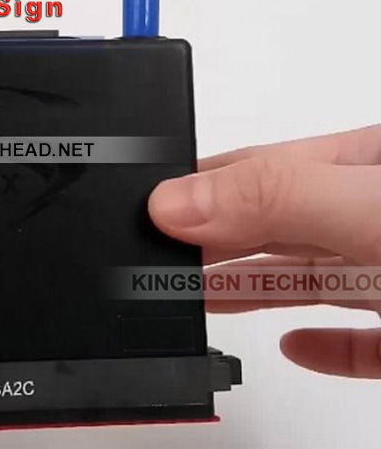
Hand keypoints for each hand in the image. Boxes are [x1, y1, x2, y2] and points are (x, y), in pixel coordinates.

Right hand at [149, 125, 380, 378]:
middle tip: (158, 265)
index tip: (150, 217)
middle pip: (276, 225)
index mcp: (363, 162)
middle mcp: (372, 213)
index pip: (262, 167)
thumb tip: (177, 202)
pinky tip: (295, 346)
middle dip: (213, 243)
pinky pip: (358, 338)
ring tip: (197, 300)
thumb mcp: (368, 210)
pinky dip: (323, 345)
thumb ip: (276, 198)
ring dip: (250, 291)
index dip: (200, 189)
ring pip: (310, 279)